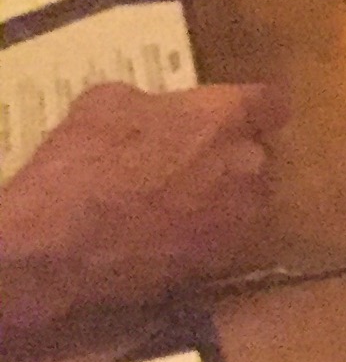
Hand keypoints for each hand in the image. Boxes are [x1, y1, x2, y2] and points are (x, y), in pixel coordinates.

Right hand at [0, 82, 288, 333]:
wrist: (61, 248)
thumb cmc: (80, 165)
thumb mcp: (104, 104)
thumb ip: (148, 102)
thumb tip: (152, 110)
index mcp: (225, 116)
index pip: (269, 103)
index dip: (249, 109)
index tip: (232, 117)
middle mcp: (248, 163)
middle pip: (258, 153)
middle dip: (231, 155)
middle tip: (190, 164)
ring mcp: (240, 216)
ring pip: (248, 199)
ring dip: (224, 199)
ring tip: (178, 207)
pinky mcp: (222, 260)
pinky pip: (226, 239)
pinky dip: (206, 237)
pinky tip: (169, 239)